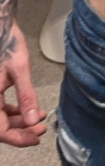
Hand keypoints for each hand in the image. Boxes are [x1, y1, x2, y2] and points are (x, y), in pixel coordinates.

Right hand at [0, 21, 47, 146]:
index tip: (35, 138)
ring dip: (20, 121)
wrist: (1, 27)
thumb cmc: (7, 43)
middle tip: (40, 130)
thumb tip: (33, 119)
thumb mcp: (20, 69)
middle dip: (21, 130)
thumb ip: (26, 96)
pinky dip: (16, 112)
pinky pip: (1, 108)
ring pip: (1, 118)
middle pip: (0, 126)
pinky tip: (30, 110)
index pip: (0, 130)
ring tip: (39, 119)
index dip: (18, 138)